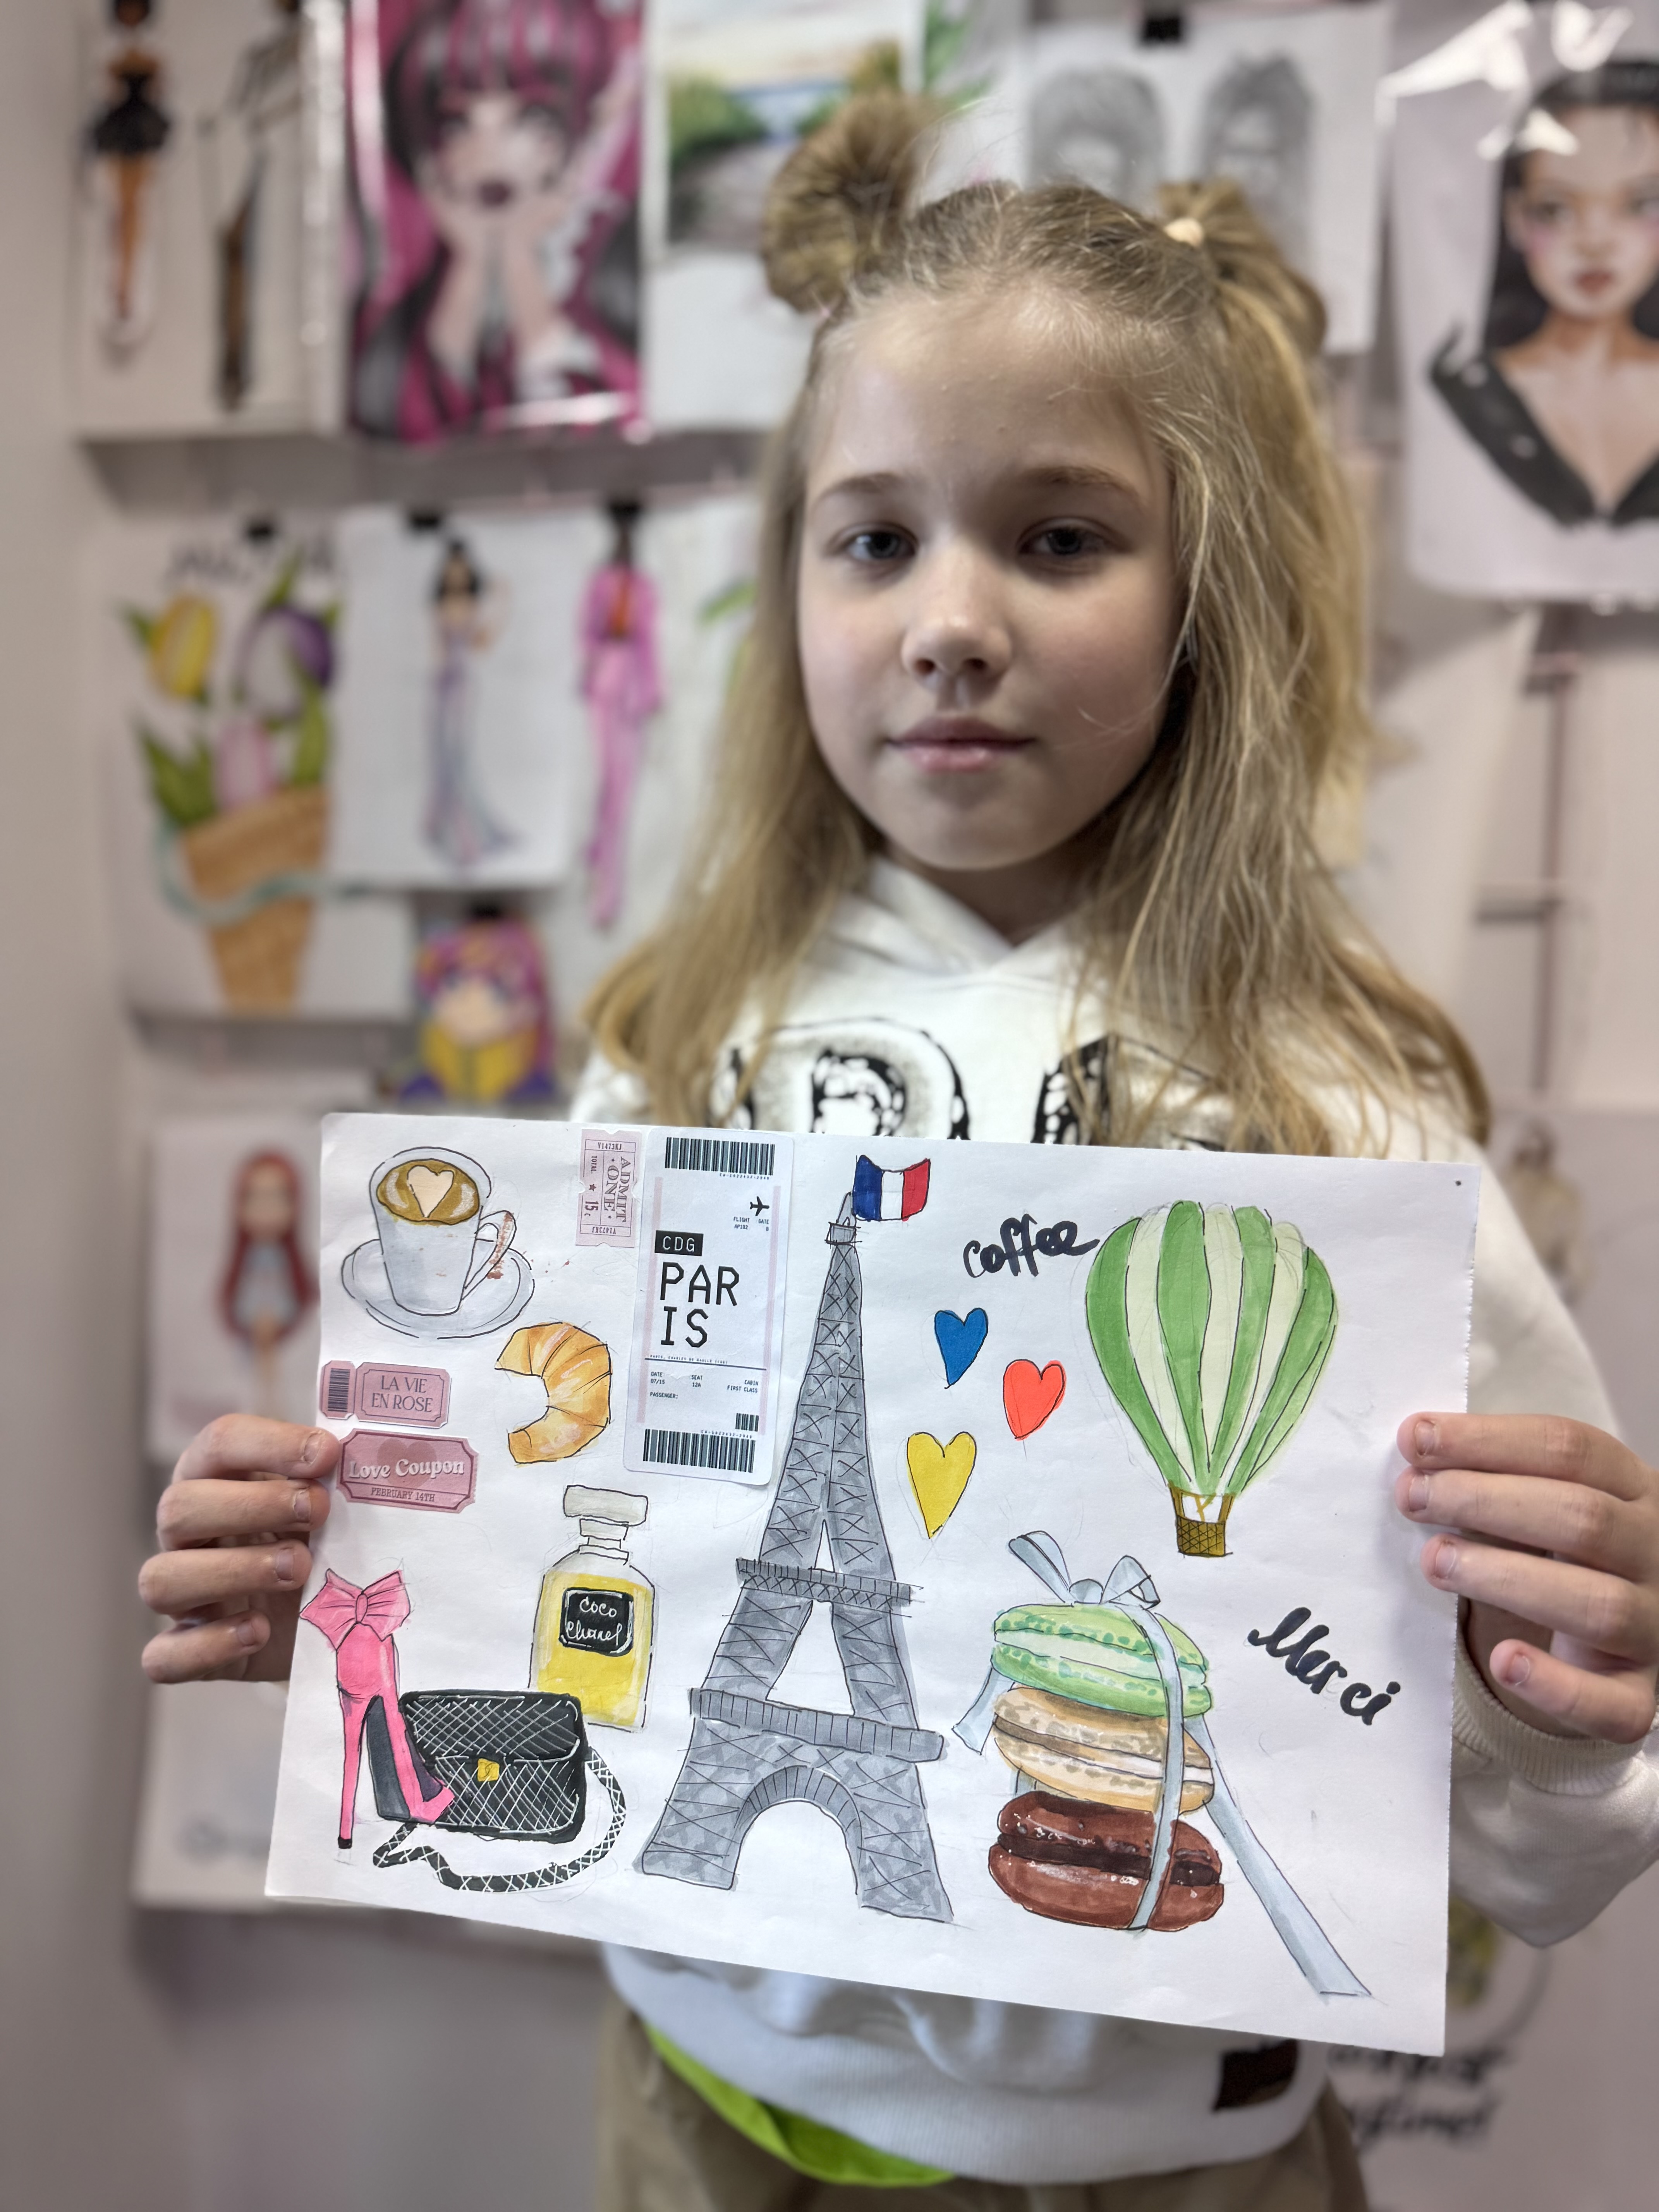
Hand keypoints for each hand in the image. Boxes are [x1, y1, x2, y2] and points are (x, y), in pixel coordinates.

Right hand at [139, 1416, 336, 1684]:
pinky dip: (207, 1646)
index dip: (269, 1444)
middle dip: (251, 1505)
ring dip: (232, 1570)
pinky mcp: (188, 1652)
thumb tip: (363, 1456)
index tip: (327, 1455)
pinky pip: (164, 1657)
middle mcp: (187, 1534)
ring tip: (299, 1569)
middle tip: (318, 1511)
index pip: (219, 1443)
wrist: (329, 1619)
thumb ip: (337, 1481)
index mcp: (217, 1479)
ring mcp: (182, 1595)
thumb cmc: (325, 1542)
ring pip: (160, 1579)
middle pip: (178, 1507)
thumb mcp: (332, 1506)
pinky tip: (258, 1630)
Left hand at [1396, 1412, 1658, 1743]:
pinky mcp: (1639, 1694)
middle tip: (1412, 1497)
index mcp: (1635, 1488)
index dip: (1489, 1440)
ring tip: (1434, 1561)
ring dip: (1507, 1578)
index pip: (1570, 1448)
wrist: (1617, 1636)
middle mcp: (1655, 1551)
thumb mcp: (1544, 1500)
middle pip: (1583, 1517)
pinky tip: (1505, 1661)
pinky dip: (1557, 1686)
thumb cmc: (1564, 1551)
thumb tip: (1415, 1450)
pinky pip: (1613, 1703)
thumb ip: (1493, 1476)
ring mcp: (1654, 1626)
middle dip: (1486, 1501)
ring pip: (1597, 1604)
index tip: (1415, 1439)